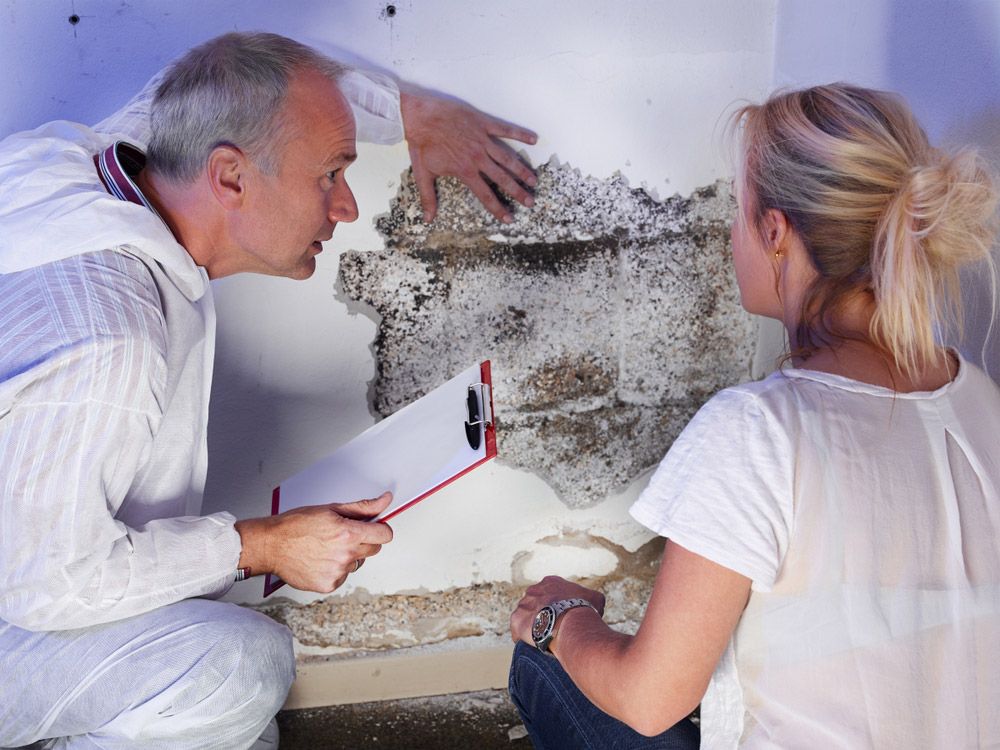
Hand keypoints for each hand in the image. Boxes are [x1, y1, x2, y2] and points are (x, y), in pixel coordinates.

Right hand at [235, 492, 393, 592]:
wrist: (271, 546)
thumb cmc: (296, 525)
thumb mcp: (330, 509)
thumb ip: (362, 507)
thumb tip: (385, 500)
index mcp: (348, 534)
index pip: (384, 535)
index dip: (381, 529)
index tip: (374, 528)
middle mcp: (345, 556)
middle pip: (373, 549)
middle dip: (364, 541)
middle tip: (343, 535)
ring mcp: (337, 573)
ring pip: (357, 563)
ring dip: (349, 556)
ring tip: (326, 547)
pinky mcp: (329, 585)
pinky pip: (343, 576)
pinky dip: (336, 569)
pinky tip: (320, 559)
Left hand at [400, 89, 537, 223]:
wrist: (419, 116)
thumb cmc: (421, 143)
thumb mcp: (422, 173)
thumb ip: (428, 197)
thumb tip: (428, 219)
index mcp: (465, 170)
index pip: (485, 194)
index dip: (498, 208)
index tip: (508, 218)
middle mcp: (477, 157)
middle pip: (502, 178)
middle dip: (518, 192)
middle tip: (530, 202)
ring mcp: (482, 139)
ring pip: (507, 158)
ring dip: (522, 170)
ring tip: (534, 180)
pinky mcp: (483, 123)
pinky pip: (505, 129)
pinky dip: (520, 134)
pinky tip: (533, 139)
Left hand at [510, 575, 605, 645]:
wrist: (571, 621)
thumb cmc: (584, 610)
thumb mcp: (595, 598)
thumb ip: (590, 598)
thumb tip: (594, 603)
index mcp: (551, 582)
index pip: (550, 593)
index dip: (556, 606)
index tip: (562, 617)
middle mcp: (534, 590)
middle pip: (535, 604)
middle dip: (542, 615)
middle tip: (553, 629)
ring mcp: (524, 604)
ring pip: (526, 617)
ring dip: (533, 627)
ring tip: (544, 639)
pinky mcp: (516, 620)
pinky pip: (517, 631)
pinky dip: (523, 639)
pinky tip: (534, 646)